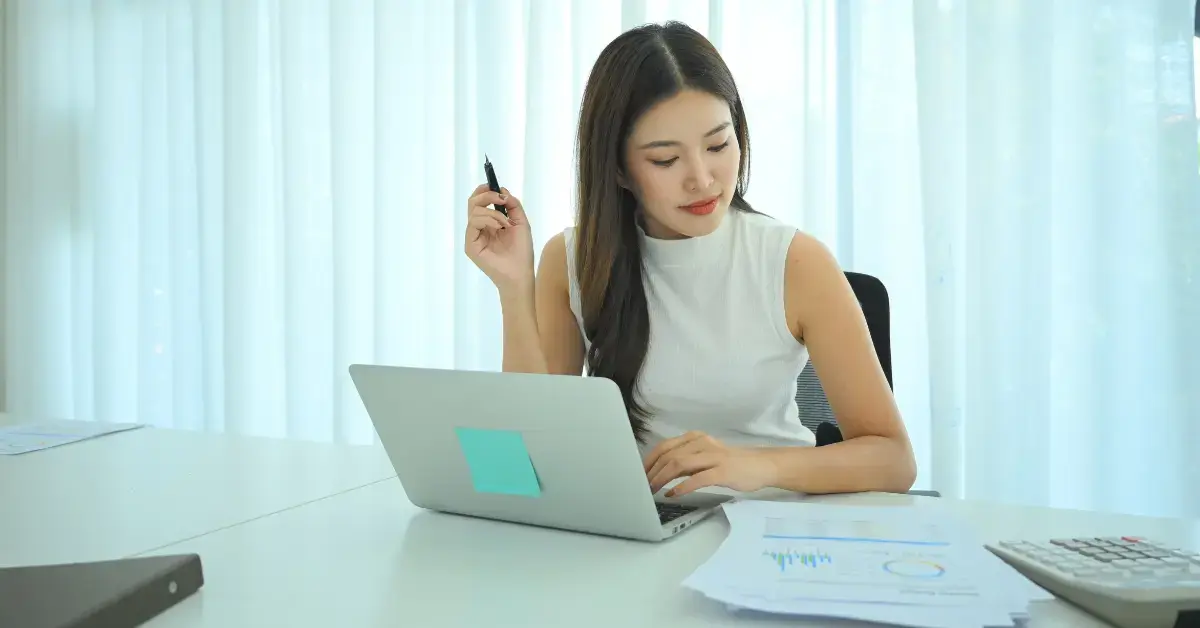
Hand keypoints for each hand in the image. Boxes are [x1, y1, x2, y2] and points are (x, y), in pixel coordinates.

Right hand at [463, 183, 534, 291]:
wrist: (521, 273)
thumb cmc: (522, 252)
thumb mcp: (521, 223)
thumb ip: (513, 205)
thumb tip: (503, 190)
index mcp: (489, 223)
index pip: (480, 202)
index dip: (484, 190)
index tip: (495, 186)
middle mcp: (479, 228)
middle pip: (472, 202)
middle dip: (486, 195)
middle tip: (500, 199)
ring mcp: (473, 236)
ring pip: (473, 211)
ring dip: (492, 212)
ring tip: (505, 223)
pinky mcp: (470, 245)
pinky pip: (473, 223)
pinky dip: (488, 220)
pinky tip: (500, 227)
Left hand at [644, 431, 778, 496]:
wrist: (761, 466)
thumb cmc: (731, 464)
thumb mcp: (705, 457)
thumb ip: (686, 461)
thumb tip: (661, 472)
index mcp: (696, 438)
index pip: (665, 446)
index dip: (649, 460)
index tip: (639, 474)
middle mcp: (702, 443)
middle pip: (669, 455)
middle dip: (652, 471)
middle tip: (643, 486)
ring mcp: (713, 457)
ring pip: (680, 464)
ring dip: (662, 478)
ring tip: (653, 490)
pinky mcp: (722, 471)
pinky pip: (697, 478)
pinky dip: (682, 486)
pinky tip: (673, 494)